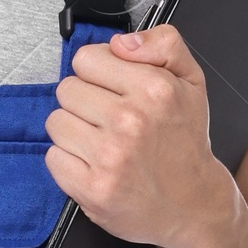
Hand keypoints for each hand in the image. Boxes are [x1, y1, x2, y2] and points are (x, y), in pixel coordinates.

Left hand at [45, 25, 239, 247]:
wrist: (194, 204)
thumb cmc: (186, 142)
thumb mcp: (191, 81)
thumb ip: (163, 44)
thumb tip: (121, 42)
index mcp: (154, 89)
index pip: (86, 59)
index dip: (96, 73)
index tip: (111, 89)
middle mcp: (131, 121)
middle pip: (66, 89)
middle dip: (83, 102)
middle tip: (108, 120)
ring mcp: (110, 157)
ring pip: (56, 122)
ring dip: (73, 131)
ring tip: (101, 143)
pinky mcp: (93, 189)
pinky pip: (53, 158)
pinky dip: (68, 162)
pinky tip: (94, 165)